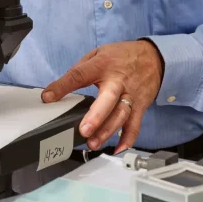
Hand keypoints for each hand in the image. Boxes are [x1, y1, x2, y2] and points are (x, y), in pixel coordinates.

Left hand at [42, 40, 164, 153]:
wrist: (153, 57)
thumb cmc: (122, 56)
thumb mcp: (98, 53)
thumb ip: (80, 70)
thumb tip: (60, 87)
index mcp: (102, 65)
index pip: (79, 75)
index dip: (62, 86)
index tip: (48, 97)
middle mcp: (118, 81)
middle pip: (108, 99)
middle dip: (96, 116)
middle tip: (84, 130)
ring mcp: (130, 95)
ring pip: (121, 115)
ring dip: (107, 131)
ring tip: (93, 143)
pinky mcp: (140, 106)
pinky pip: (135, 125)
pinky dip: (128, 139)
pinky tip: (118, 148)